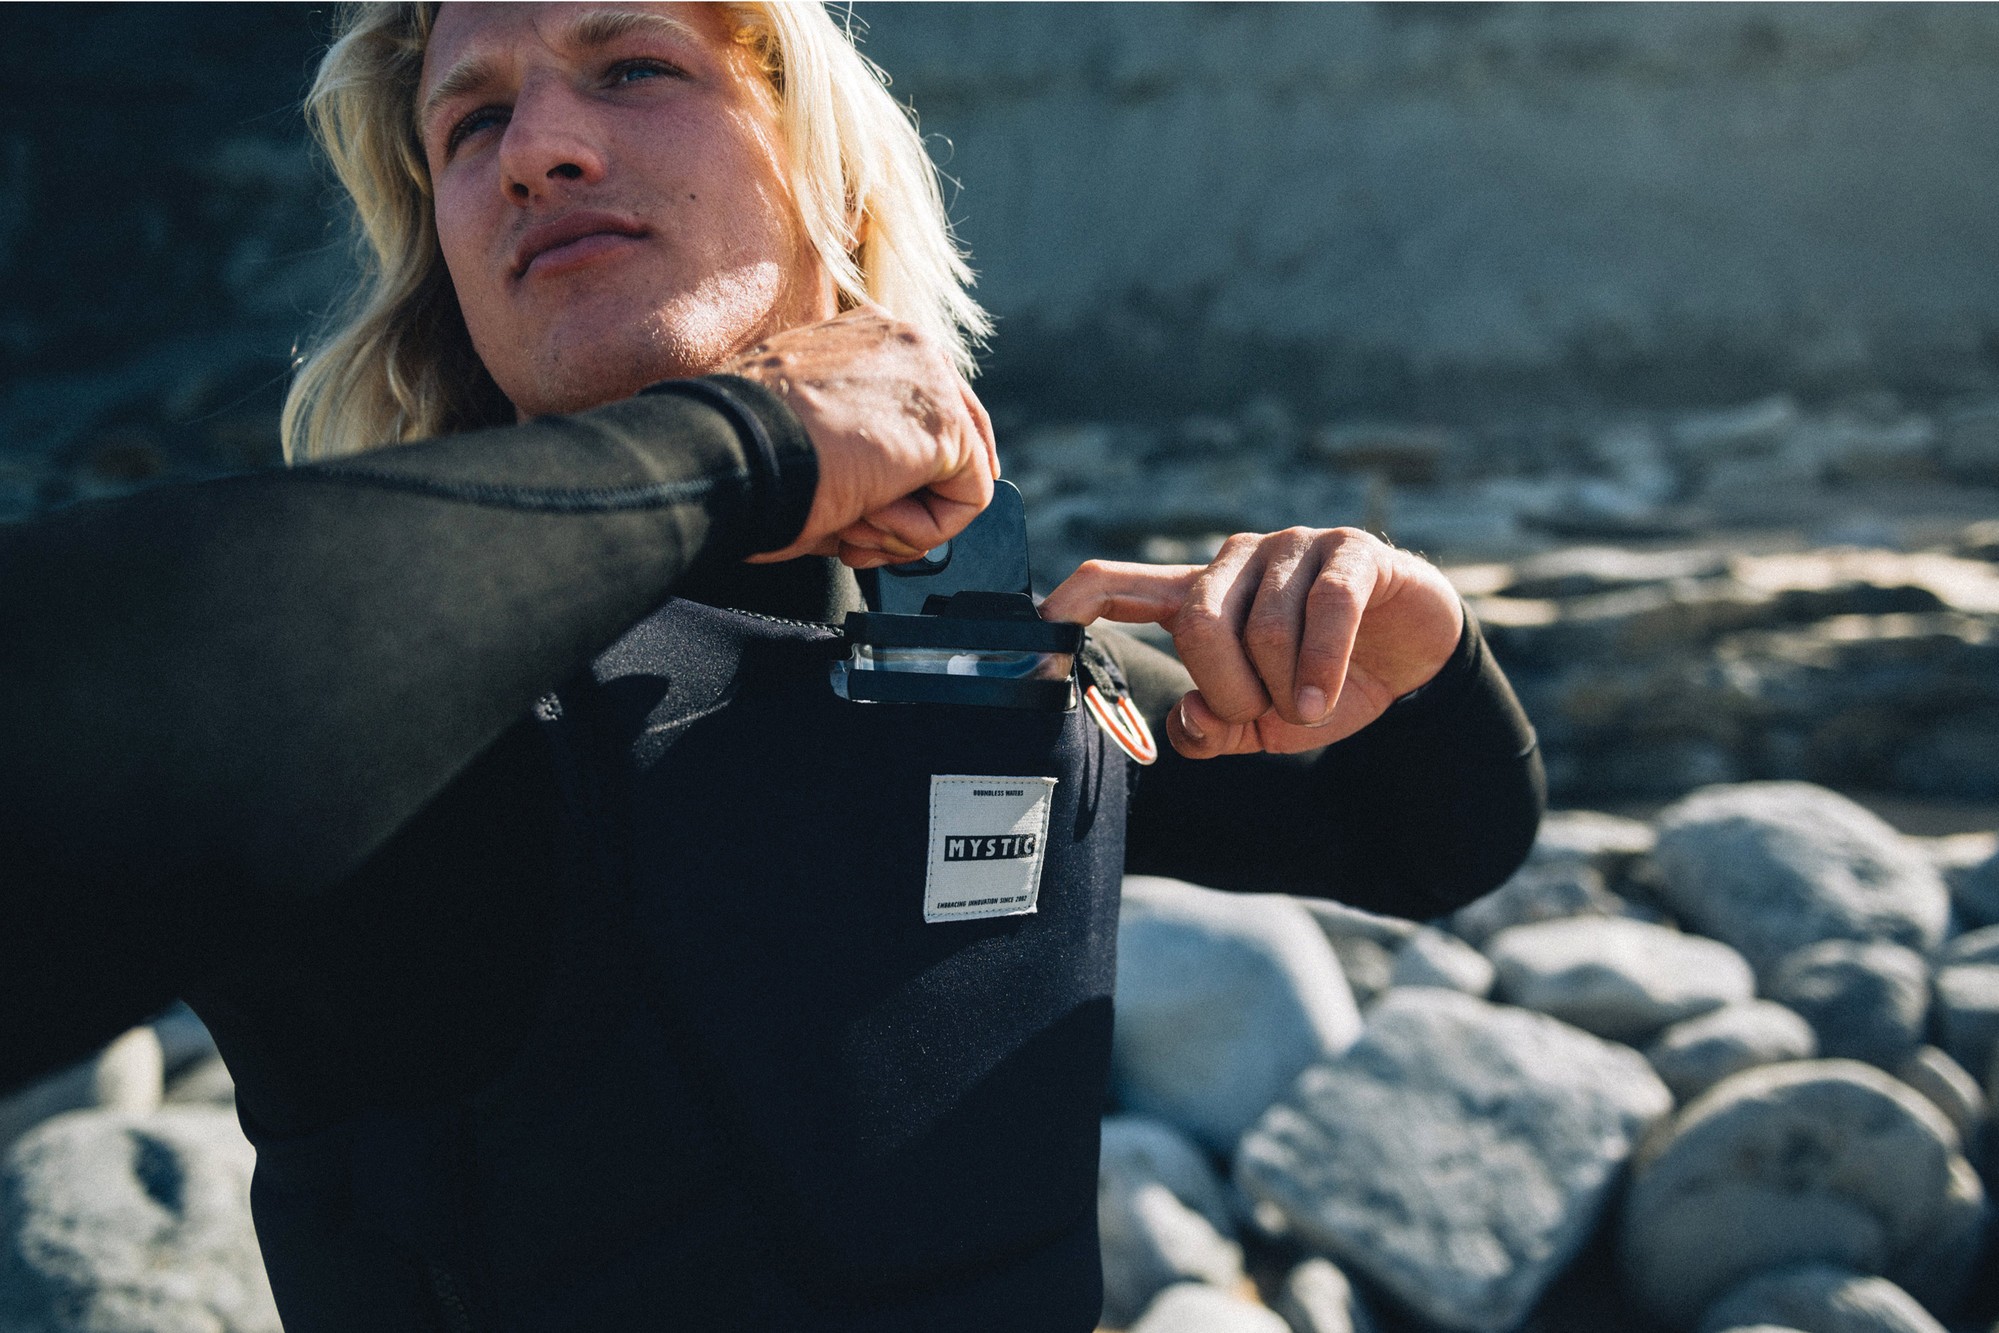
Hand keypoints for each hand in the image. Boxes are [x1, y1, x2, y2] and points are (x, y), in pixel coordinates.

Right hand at [720, 309, 998, 566]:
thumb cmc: (738, 453)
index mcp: (861, 336)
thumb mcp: (797, 438)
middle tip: (861, 535)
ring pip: (956, 473)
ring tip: (847, 524)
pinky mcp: (947, 422)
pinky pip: (969, 498)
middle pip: (952, 437)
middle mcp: (903, 341)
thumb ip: (856, 452)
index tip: (863, 512)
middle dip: (911, 502)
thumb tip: (895, 513)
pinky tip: (867, 522)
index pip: (915, 407)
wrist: (724, 453)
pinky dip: (923, 531)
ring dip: (903, 521)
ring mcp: (930, 376)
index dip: (902, 475)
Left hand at [1040, 528, 1463, 758]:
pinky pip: (1325, 606)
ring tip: (1307, 709)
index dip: (1076, 599)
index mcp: (1200, 597)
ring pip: (1261, 623)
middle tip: (1263, 715)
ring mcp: (1293, 548)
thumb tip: (1188, 723)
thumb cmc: (1320, 685)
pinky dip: (1322, 665)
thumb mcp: (1260, 723)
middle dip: (1228, 687)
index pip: (1119, 583)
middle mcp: (1237, 561)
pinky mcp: (1352, 551)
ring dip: (1283, 686)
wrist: (1415, 666)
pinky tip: (1324, 698)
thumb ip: (1215, 726)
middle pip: (1196, 621)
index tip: (1041, 626)